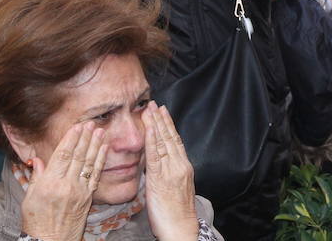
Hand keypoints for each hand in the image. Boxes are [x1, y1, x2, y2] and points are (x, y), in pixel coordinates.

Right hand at [21, 122, 107, 240]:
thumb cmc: (36, 221)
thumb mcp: (29, 198)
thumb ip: (36, 177)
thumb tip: (37, 160)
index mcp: (50, 184)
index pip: (62, 155)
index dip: (71, 139)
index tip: (76, 126)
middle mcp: (66, 185)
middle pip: (77, 156)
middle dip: (85, 138)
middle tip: (91, 123)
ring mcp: (79, 191)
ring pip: (88, 163)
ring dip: (95, 145)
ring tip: (100, 131)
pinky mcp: (87, 198)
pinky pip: (95, 175)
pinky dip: (100, 160)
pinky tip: (103, 149)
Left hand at [143, 101, 198, 240]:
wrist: (180, 228)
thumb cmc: (176, 213)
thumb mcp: (176, 187)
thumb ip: (168, 172)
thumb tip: (157, 162)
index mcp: (184, 167)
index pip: (176, 141)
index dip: (169, 125)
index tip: (163, 113)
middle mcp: (180, 166)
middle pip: (170, 137)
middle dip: (161, 119)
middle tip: (155, 104)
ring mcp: (171, 171)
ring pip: (163, 142)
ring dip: (155, 124)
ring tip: (150, 110)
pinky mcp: (161, 178)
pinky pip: (155, 155)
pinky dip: (151, 139)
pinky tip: (147, 129)